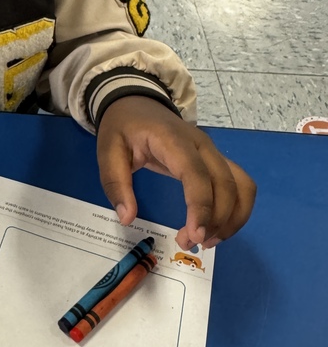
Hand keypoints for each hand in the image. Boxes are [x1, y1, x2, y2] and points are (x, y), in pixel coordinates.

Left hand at [96, 96, 255, 249]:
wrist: (136, 103)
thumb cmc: (122, 127)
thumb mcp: (107, 150)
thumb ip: (115, 183)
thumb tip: (127, 217)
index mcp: (173, 140)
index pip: (196, 174)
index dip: (200, 206)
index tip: (193, 235)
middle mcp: (202, 145)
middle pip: (225, 184)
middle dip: (215, 220)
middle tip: (190, 243)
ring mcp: (213, 151)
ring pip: (240, 186)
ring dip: (231, 218)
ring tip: (207, 241)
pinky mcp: (216, 159)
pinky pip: (240, 184)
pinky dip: (236, 209)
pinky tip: (217, 227)